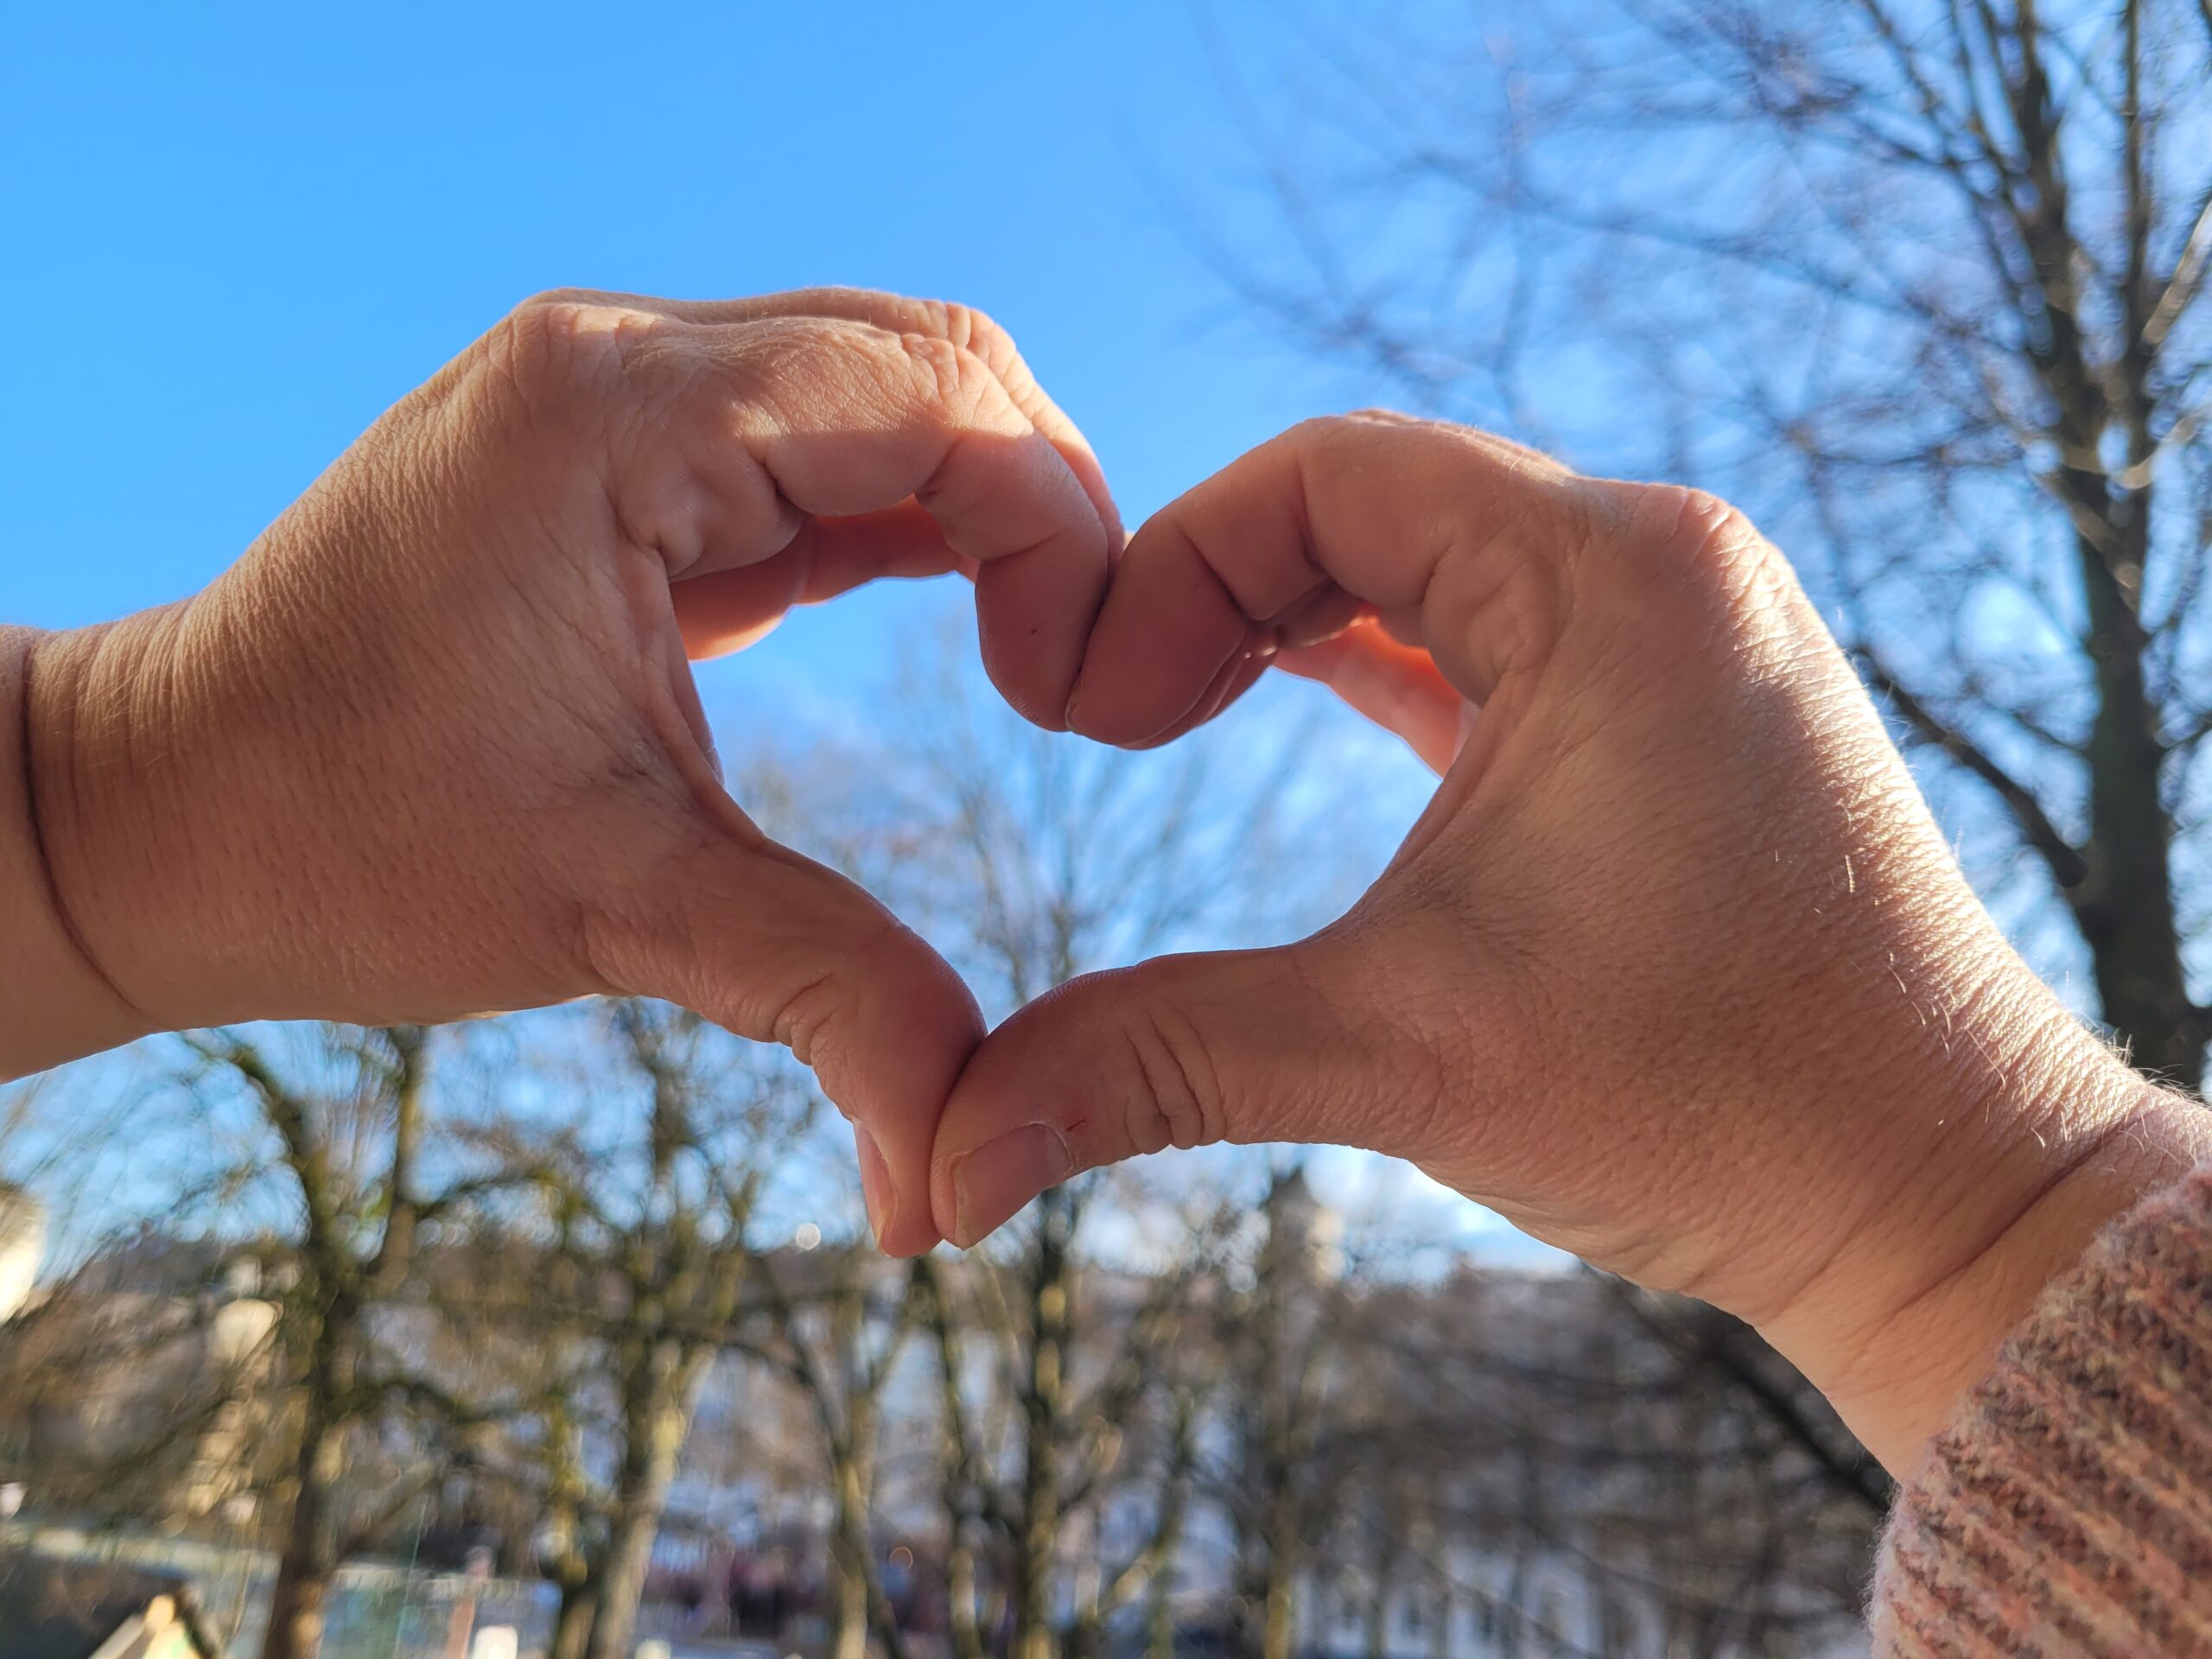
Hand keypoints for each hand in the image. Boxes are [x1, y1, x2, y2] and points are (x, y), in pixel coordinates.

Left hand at [13, 287, 1117, 1255]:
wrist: (152, 816)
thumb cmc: (337, 846)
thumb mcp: (612, 911)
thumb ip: (825, 1000)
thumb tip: (953, 1191)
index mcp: (614, 418)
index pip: (935, 393)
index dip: (1059, 530)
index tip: (1073, 700)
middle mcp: (617, 363)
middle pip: (931, 360)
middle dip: (1044, 509)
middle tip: (1077, 680)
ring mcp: (611, 397)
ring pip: (884, 388)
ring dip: (985, 510)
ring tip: (1038, 659)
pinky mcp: (614, 460)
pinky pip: (811, 448)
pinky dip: (907, 523)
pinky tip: (960, 620)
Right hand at [930, 413, 2211, 1469]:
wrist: (1941, 1198)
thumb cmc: (1722, 1103)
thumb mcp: (1400, 1053)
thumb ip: (1155, 1062)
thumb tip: (944, 1161)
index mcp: (1612, 577)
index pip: (1328, 473)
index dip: (1170, 564)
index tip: (1084, 705)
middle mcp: (1661, 568)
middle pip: (1368, 501)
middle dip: (1213, 591)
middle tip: (1107, 720)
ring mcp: (1681, 634)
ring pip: (1428, 566)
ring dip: (1288, 625)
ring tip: (1163, 716)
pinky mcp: (1678, 709)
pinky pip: (1489, 635)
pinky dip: (1375, 664)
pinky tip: (1284, 710)